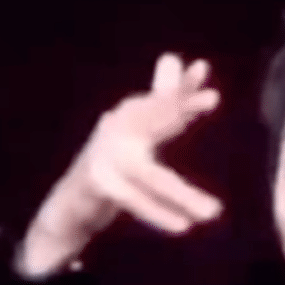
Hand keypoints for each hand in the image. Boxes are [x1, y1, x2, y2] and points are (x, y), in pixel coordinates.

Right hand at [18, 53, 223, 276]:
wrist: (69, 204)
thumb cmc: (111, 168)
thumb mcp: (138, 134)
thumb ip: (162, 107)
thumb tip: (172, 57)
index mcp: (129, 121)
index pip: (161, 102)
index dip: (182, 89)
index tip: (202, 68)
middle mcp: (115, 131)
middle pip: (151, 115)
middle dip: (179, 104)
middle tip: (213, 97)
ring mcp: (103, 158)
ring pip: (152, 175)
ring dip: (184, 196)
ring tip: (215, 213)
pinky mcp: (96, 185)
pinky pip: (133, 200)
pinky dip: (158, 214)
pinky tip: (182, 226)